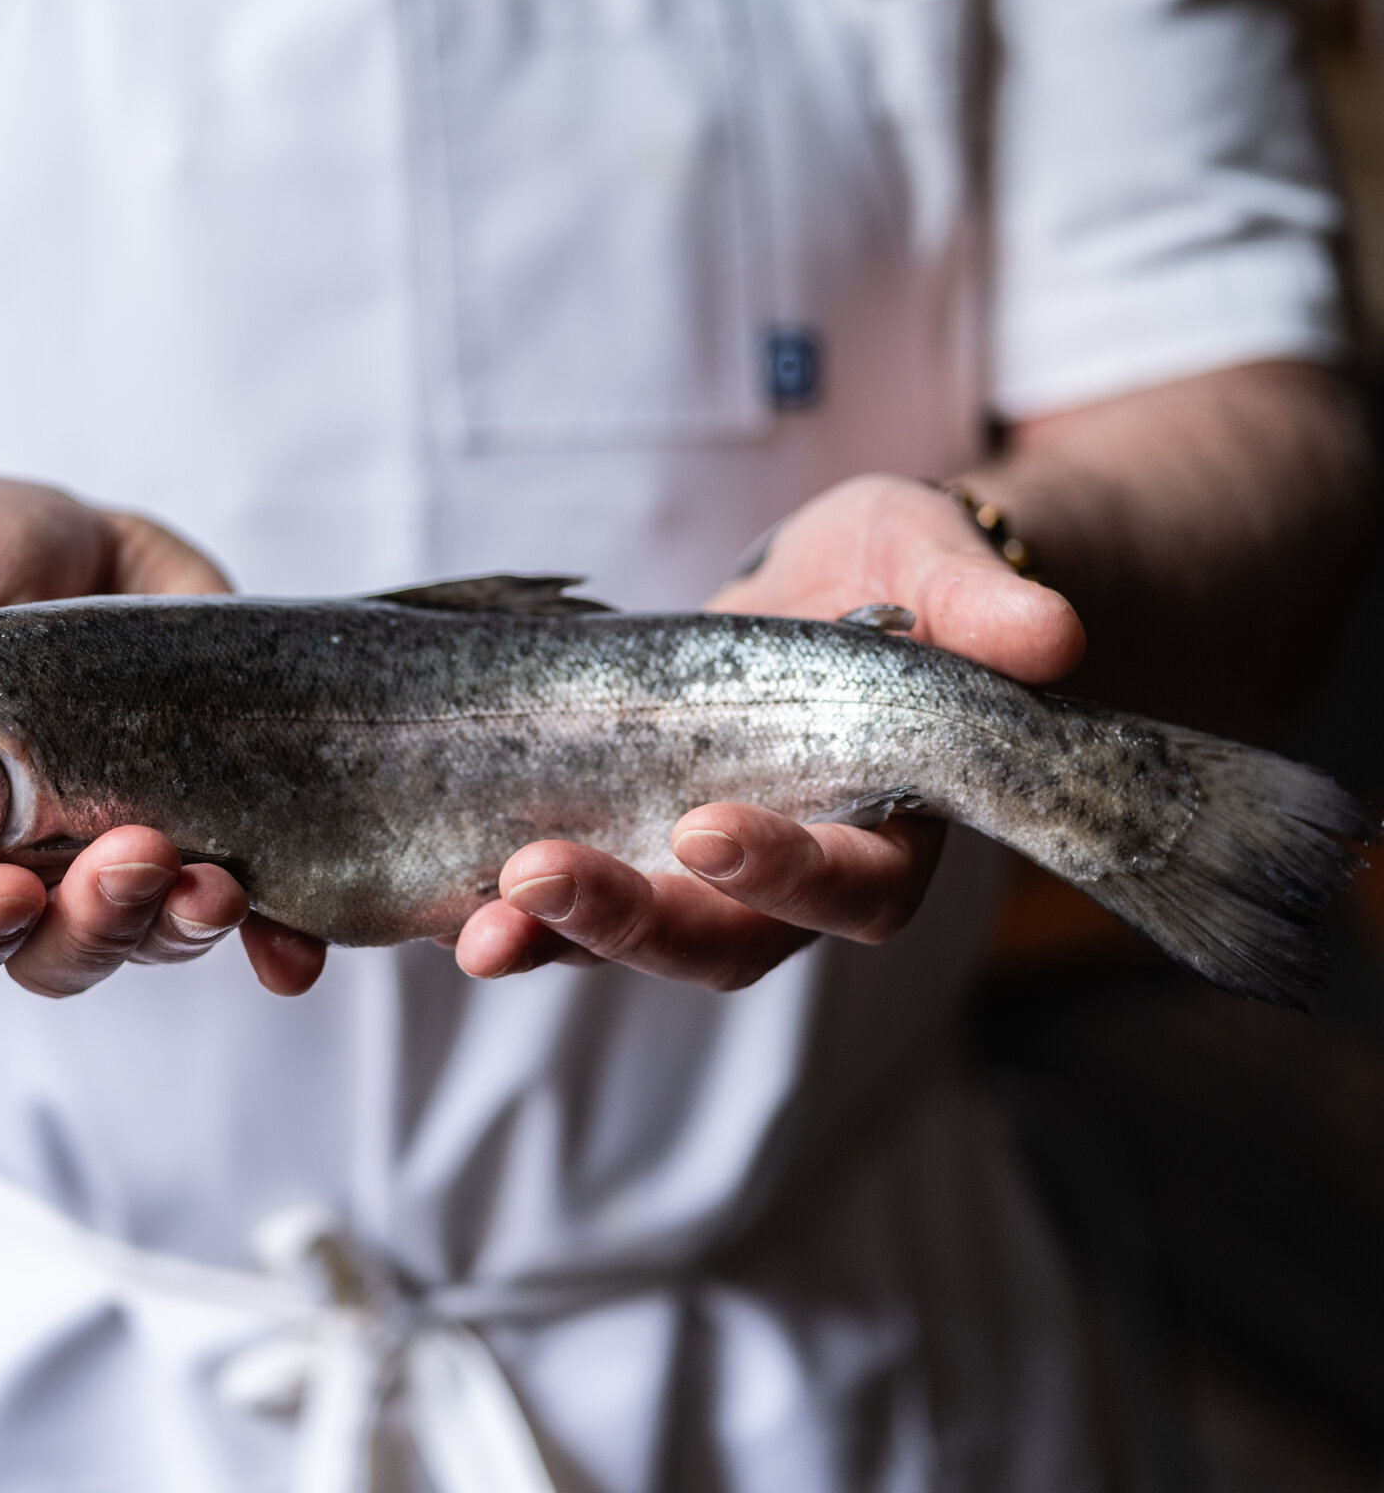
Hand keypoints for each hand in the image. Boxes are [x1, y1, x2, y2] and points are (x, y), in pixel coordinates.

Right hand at [0, 479, 328, 998]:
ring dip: (183, 926)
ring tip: (215, 881)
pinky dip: (275, 940)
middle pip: (55, 954)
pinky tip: (292, 953)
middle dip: (94, 924)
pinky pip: (252, 911)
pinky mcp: (218, 824)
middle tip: (130, 856)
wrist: (72, 545)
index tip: (4, 892)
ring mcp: (132, 856)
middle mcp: (36, 871)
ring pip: (151, 939)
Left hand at [453, 474, 1085, 987]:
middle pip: (724, 938)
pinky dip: (512, 909)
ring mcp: (701, 865)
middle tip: (538, 883)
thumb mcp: (939, 559)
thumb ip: (981, 604)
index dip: (785, 872)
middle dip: (632, 922)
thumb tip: (1051, 637)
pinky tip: (445, 906)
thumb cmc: (904, 571)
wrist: (836, 580)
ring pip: (636, 931)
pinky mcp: (627, 835)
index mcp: (889, 827)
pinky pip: (572, 894)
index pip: (850, 884)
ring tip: (475, 930)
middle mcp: (792, 874)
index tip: (709, 830)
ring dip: (553, 938)